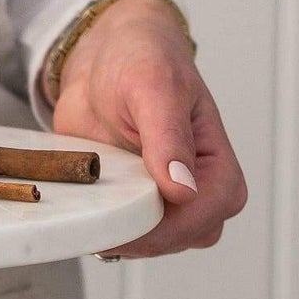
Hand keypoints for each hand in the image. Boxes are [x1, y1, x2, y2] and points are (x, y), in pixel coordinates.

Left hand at [48, 0, 247, 258]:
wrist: (103, 56)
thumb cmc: (142, 60)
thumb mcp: (154, 88)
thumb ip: (169, 137)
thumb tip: (183, 189)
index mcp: (217, 168)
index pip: (205, 214)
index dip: (166, 225)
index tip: (126, 214)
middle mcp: (195, 193)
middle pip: (177, 239)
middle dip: (138, 234)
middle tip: (97, 208)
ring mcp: (160, 202)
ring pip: (146, 243)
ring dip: (114, 230)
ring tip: (87, 197)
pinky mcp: (127, 203)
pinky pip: (115, 230)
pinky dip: (96, 223)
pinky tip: (81, 203)